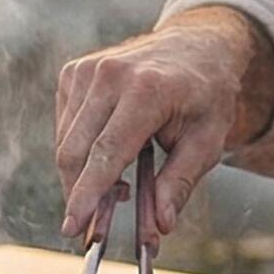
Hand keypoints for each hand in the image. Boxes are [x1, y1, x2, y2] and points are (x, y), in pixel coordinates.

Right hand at [54, 8, 273, 241]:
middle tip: (93, 228)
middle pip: (76, 151)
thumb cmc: (206, 96)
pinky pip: (65, 128)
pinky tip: (109, 158)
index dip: (87, 194)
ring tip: (122, 188)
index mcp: (147, 90)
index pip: (106, 152)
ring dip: (81, 177)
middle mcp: (110, 75)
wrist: (196, 45)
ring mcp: (87, 70)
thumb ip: (180, 183)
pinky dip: (79, 153)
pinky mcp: (73, 73)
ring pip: (65, 143)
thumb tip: (160, 225)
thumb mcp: (208, 141)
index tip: (73, 227)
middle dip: (78, 195)